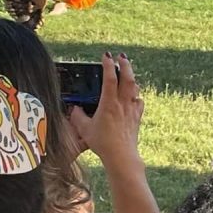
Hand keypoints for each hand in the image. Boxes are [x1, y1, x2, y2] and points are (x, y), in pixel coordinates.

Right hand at [68, 53, 143, 169]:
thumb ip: (78, 117)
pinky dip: (136, 96)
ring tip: (128, 72)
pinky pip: (139, 102)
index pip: (110, 78)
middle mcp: (122, 103)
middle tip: (121, 56)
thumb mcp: (85, 129)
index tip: (106, 56)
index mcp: (109, 103)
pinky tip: (134, 97)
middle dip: (125, 64)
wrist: (121, 156)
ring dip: (131, 77)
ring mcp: (132, 110)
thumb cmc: (103, 143)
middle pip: (127, 78)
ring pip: (135, 88)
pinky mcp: (137, 118)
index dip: (108, 65)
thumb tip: (74, 109)